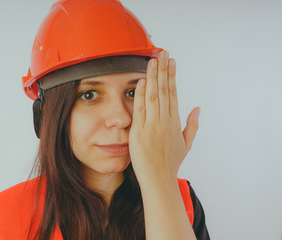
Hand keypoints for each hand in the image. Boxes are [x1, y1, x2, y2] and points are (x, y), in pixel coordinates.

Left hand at [129, 50, 199, 184]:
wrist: (158, 179)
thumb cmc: (171, 163)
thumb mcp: (186, 144)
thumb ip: (192, 125)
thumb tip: (198, 109)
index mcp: (174, 122)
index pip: (173, 93)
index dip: (172, 76)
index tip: (171, 62)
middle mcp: (164, 121)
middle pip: (164, 90)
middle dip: (163, 70)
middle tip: (163, 53)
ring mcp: (152, 125)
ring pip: (153, 96)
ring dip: (152, 77)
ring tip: (153, 61)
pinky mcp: (139, 131)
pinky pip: (140, 109)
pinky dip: (140, 94)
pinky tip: (141, 81)